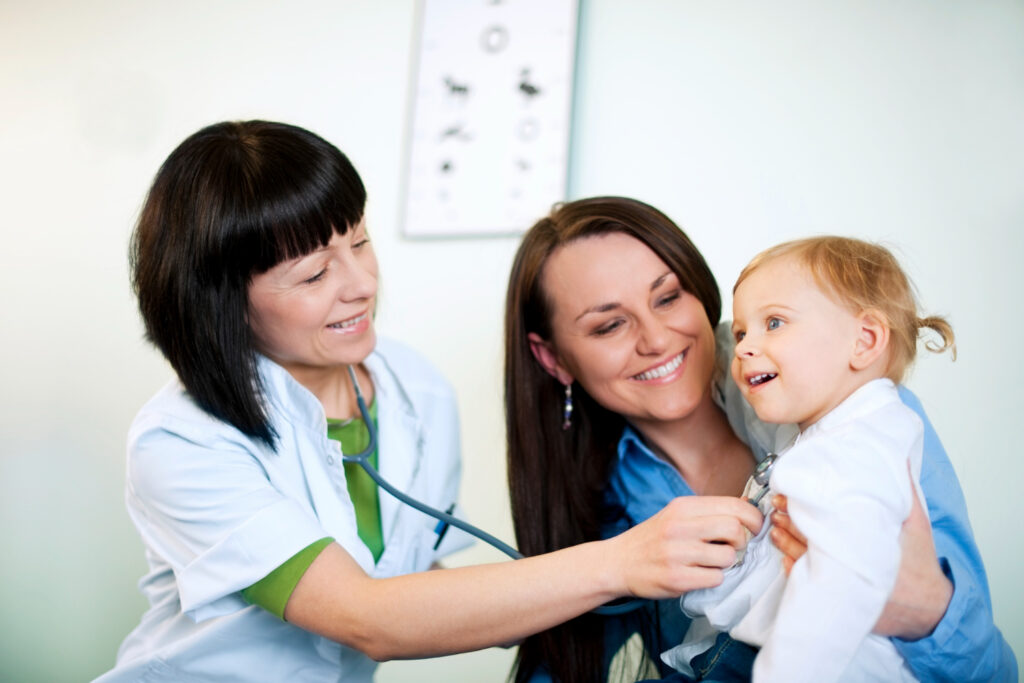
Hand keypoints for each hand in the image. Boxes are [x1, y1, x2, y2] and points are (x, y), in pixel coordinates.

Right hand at [611, 495, 763, 599]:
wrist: (618, 562)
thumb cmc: (653, 539)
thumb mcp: (676, 514)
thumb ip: (708, 511)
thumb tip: (748, 507)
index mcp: (683, 506)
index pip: (735, 506)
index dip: (753, 519)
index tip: (754, 528)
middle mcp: (679, 526)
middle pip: (735, 529)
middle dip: (742, 542)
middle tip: (732, 547)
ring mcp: (677, 553)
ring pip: (728, 557)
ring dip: (726, 563)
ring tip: (710, 562)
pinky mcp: (676, 578)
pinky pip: (716, 578)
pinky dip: (714, 578)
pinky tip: (699, 573)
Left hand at [770, 467, 952, 639]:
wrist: (927, 606)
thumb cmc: (919, 562)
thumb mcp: (916, 522)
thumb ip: (904, 488)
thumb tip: (897, 455)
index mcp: (865, 541)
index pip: (821, 520)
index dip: (799, 507)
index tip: (784, 496)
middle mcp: (851, 562)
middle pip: (808, 538)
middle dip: (788, 521)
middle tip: (775, 508)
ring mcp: (842, 582)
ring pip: (803, 559)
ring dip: (785, 543)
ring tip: (774, 529)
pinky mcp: (839, 598)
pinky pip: (809, 583)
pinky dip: (794, 569)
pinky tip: (784, 558)